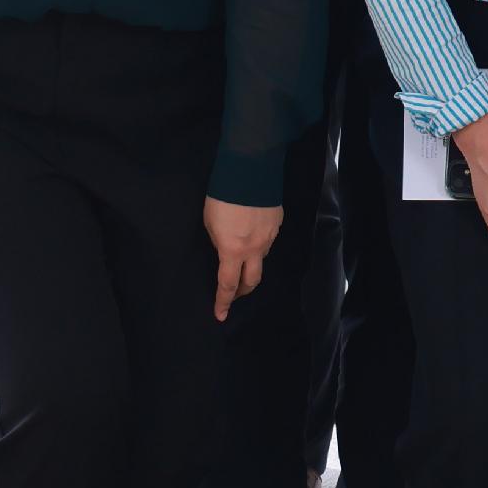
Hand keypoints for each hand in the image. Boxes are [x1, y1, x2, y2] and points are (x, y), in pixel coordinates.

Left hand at [204, 198, 279, 319]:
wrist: (249, 172)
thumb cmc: (221, 198)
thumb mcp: (210, 225)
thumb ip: (219, 244)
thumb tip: (226, 252)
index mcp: (232, 251)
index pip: (227, 285)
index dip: (222, 302)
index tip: (220, 315)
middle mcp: (255, 249)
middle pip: (252, 280)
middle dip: (242, 291)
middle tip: (234, 293)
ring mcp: (269, 236)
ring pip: (261, 259)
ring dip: (251, 264)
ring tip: (241, 257)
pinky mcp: (277, 223)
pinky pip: (268, 240)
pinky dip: (259, 243)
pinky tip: (252, 233)